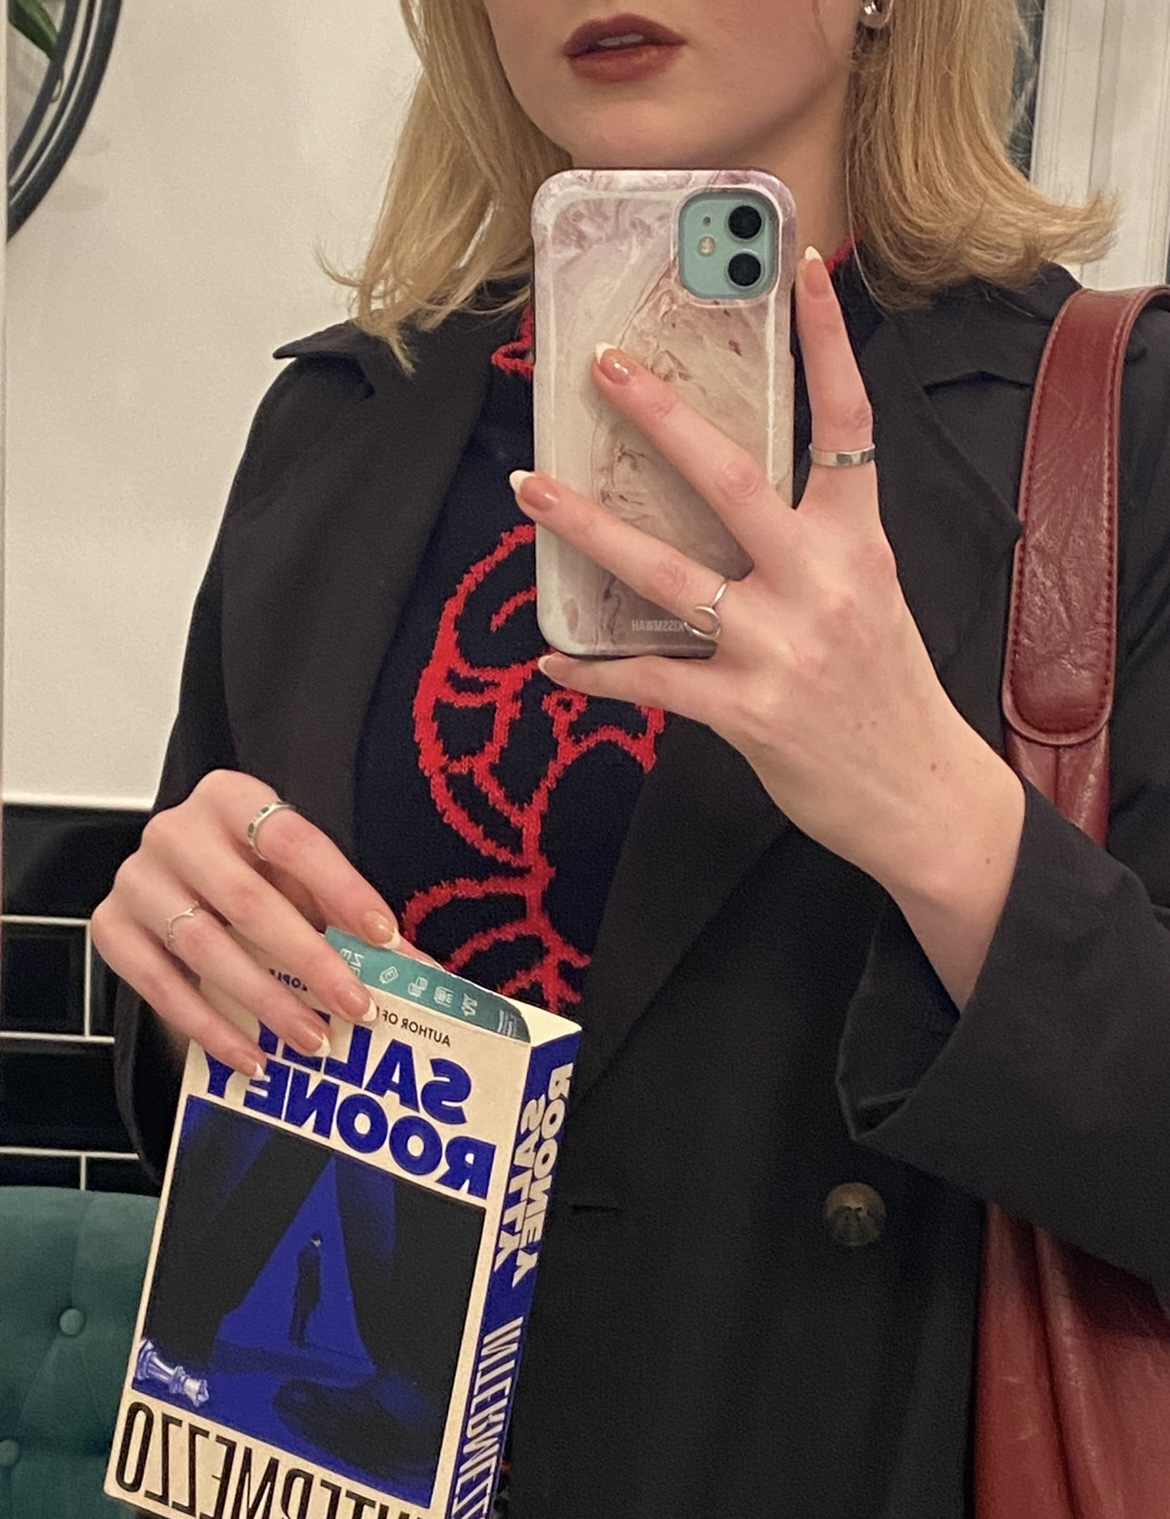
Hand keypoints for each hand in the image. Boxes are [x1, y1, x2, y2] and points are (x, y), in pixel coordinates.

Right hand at [91, 770, 432, 1074]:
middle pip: (249, 900)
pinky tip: (252, 1054)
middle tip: (355, 1005)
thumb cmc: (249, 868)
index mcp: (231, 797)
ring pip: (204, 947)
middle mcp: (177, 831)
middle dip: (310, 961)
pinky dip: (208, 1027)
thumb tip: (419, 970)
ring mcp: (138, 880)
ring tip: (312, 1039)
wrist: (177, 873)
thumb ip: (348, 912)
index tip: (385, 938)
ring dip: (265, 1001)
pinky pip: (158, 985)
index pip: (294, 840)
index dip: (342, 889)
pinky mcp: (111, 927)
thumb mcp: (299, 876)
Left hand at [511, 250, 1023, 1002]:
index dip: (824, 340)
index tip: (797, 265)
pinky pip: (653, 683)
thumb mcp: (870, 596)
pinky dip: (597, 674)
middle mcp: (824, 583)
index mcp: (860, 543)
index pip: (847, 421)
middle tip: (603, 368)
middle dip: (662, 418)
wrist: (922, 796)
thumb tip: (726, 497)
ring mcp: (784, 649)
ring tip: (532, 490)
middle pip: (735, 480)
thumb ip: (813, 543)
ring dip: (592, 528)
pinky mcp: (749, 714)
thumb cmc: (886, 690)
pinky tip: (552, 663)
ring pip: (671, 574)